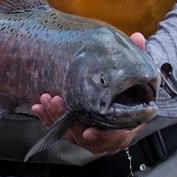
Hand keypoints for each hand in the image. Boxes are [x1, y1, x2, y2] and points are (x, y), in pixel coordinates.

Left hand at [30, 32, 147, 155]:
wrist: (123, 91)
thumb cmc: (132, 85)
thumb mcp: (136, 71)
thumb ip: (138, 56)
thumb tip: (137, 37)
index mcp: (127, 126)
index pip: (116, 138)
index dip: (102, 137)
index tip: (88, 131)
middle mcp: (108, 134)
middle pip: (87, 138)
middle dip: (69, 123)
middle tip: (57, 102)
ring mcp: (90, 134)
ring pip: (70, 134)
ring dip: (55, 117)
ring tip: (46, 100)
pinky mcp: (75, 130)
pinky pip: (60, 128)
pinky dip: (47, 118)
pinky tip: (38, 107)